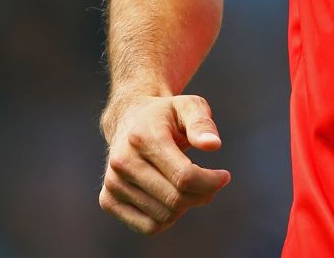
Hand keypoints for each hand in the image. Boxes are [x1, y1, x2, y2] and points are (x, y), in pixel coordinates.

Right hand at [98, 93, 230, 234]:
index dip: (211, 182)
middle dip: (203, 194)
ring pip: (164, 217)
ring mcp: (112, 183)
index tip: (224, 176)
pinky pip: (149, 226)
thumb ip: (202, 123)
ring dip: (187, 206)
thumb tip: (213, 145)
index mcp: (142, 137)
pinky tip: (173, 197)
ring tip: (191, 186)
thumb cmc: (166, 115)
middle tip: (212, 183)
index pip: (184, 177)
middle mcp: (122, 162)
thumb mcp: (188, 106)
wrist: (129, 120)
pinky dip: (169, 219)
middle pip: (175, 199)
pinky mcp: (108, 200)